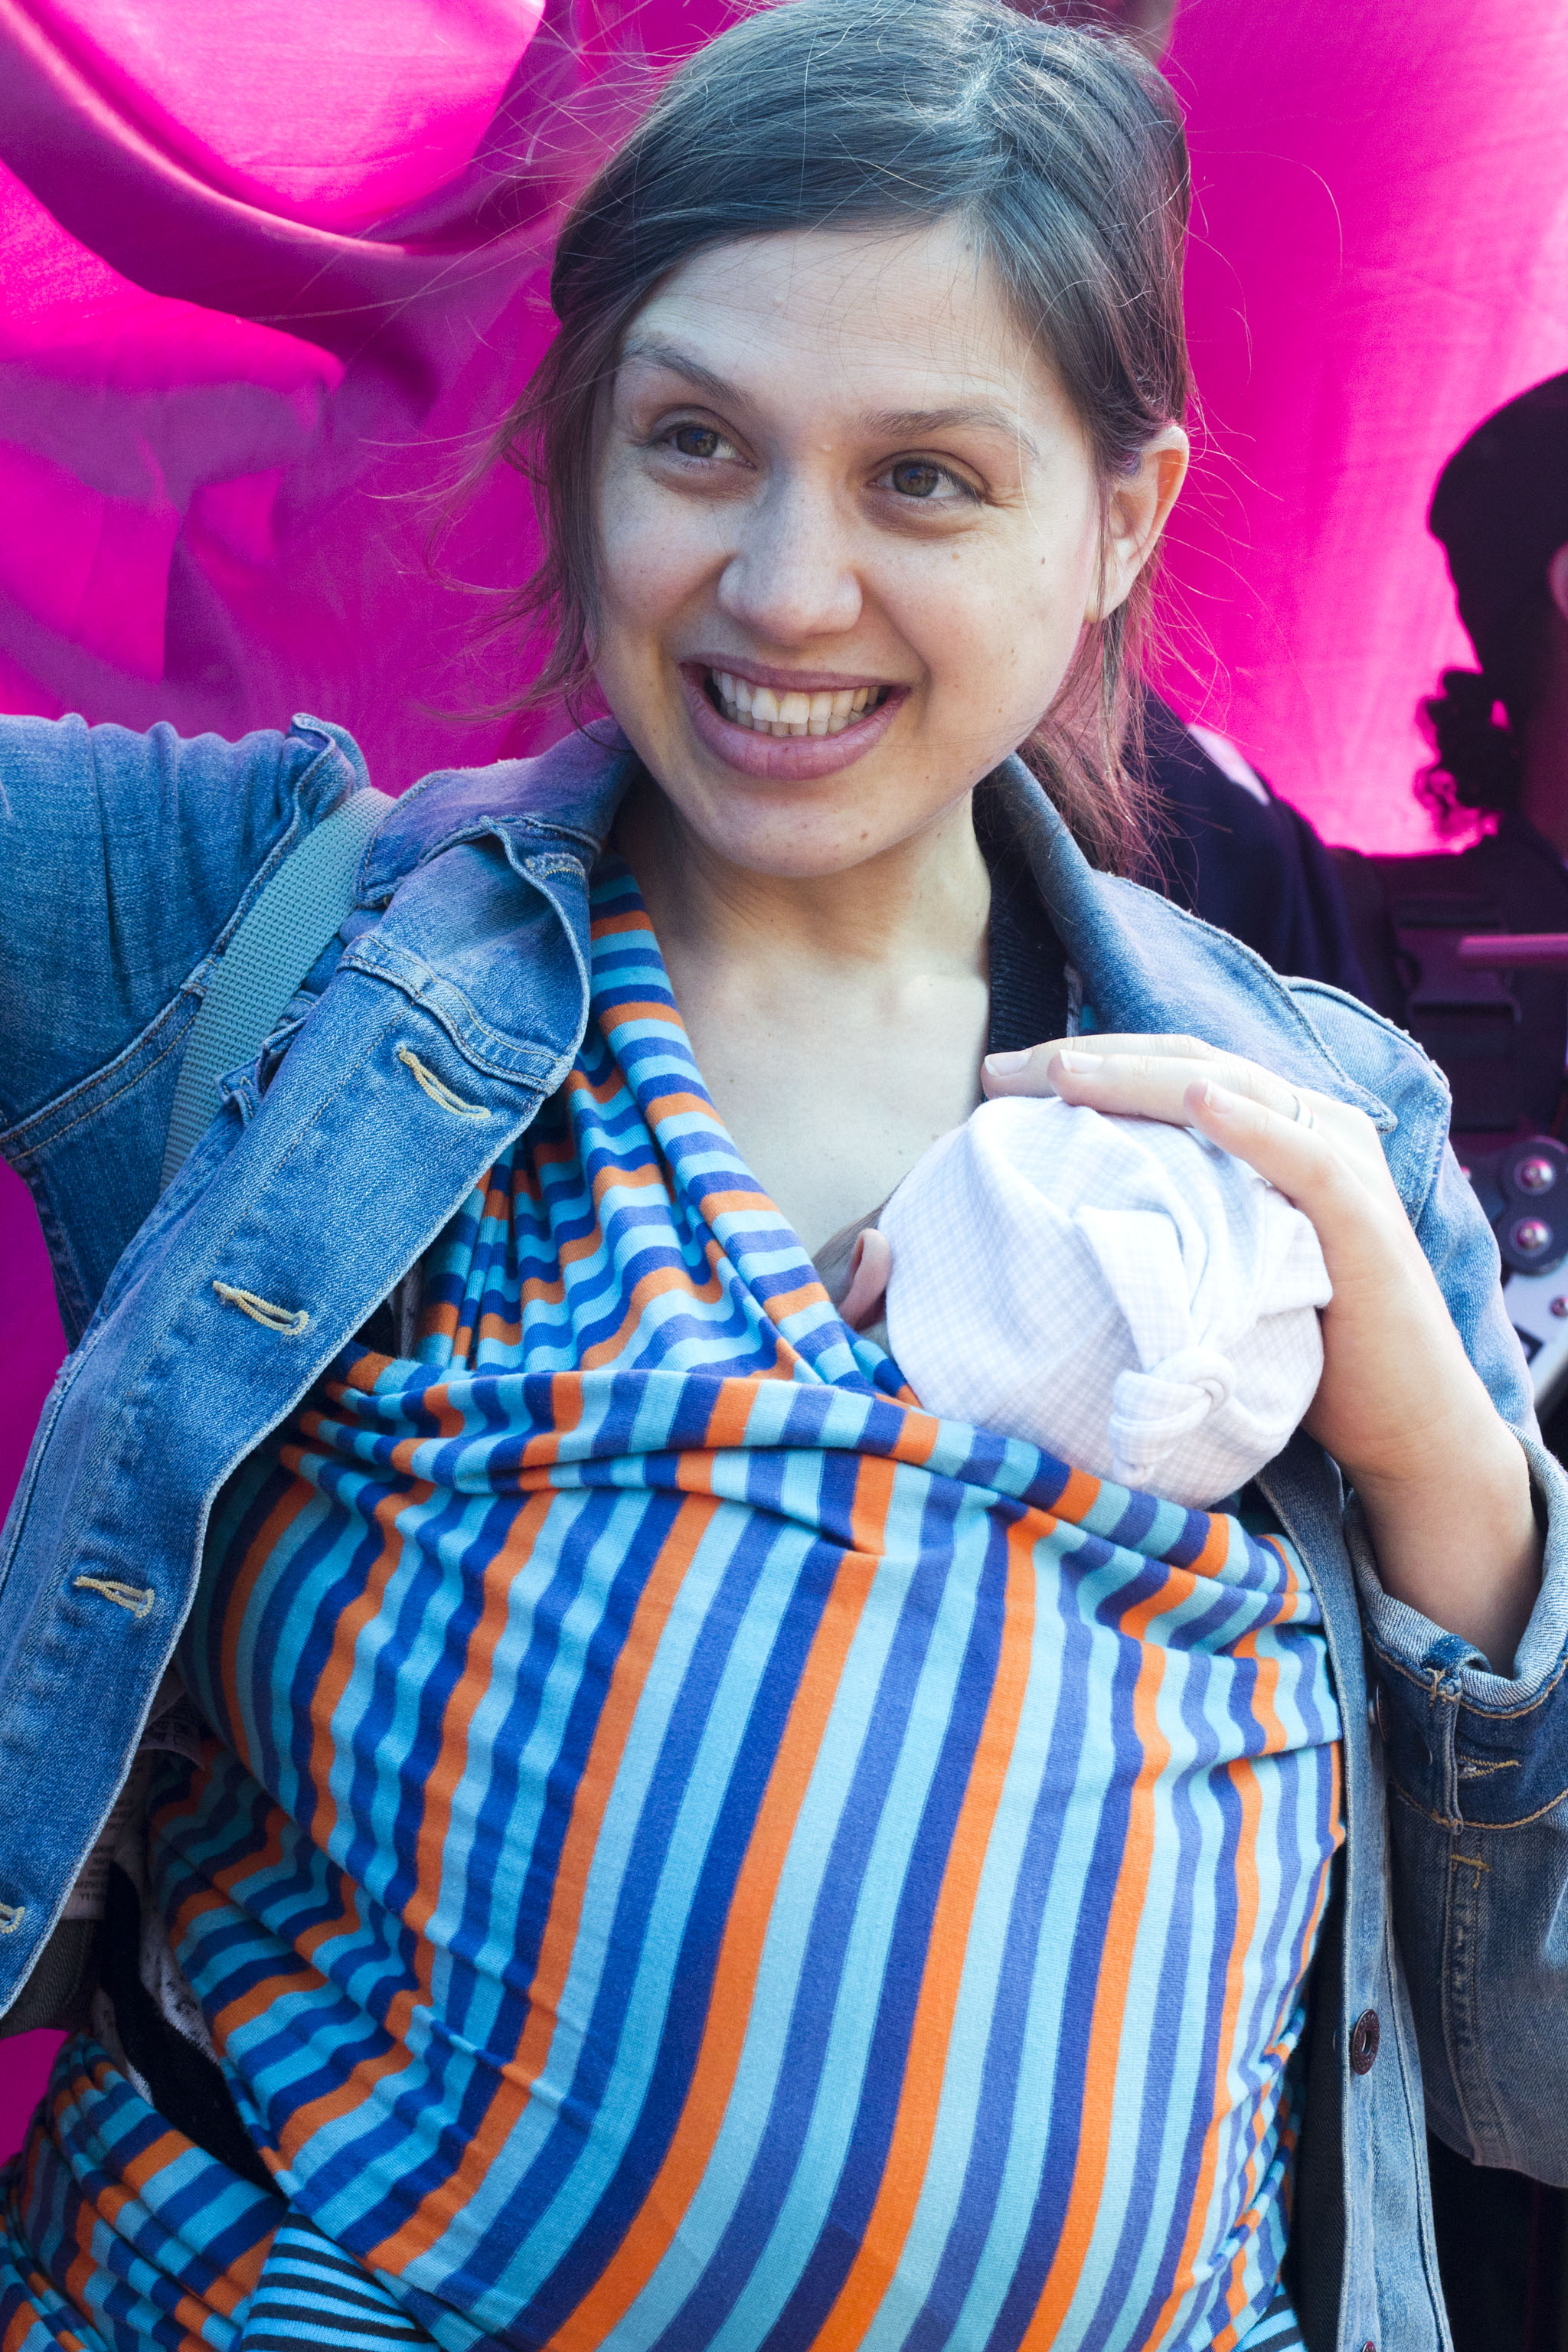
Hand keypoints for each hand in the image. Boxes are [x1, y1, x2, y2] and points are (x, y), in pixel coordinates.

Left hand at [984, 1034, 1541, 1670]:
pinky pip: (1302, 1158)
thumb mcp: (1219, 1268)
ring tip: (1066, 1070)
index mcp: (1272, 1133)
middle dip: (1091, 1060)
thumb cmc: (1301, 1349)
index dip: (1086, 1062)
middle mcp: (1309, 1129)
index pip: (1168, 1073)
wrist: (1403, 1424)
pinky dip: (1249, 1125)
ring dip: (1145, 1077)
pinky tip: (1198, 1102)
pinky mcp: (1363, 1218)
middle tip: (1003, 1069)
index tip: (998, 1077)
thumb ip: (1171, 1224)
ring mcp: (1341, 1166)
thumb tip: (1062, 1214)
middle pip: (1187, 1067)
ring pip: (1234, 1091)